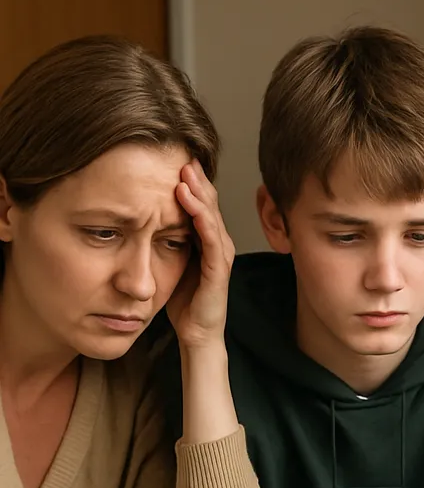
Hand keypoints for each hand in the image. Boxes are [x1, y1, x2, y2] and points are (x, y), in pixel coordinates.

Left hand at [165, 159, 234, 350]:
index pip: (199, 204)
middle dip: (196, 178)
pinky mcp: (218, 271)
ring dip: (199, 193)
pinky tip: (189, 200)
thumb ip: (164, 239)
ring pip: (211, 216)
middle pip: (208, 204)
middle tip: (182, 152)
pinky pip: (211, 238)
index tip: (173, 157)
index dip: (190, 181)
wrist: (196, 334)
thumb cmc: (183, 301)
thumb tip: (139, 216)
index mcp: (205, 241)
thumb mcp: (168, 262)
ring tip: (186, 171)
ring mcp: (220, 257)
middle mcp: (217, 244)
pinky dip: (201, 217)